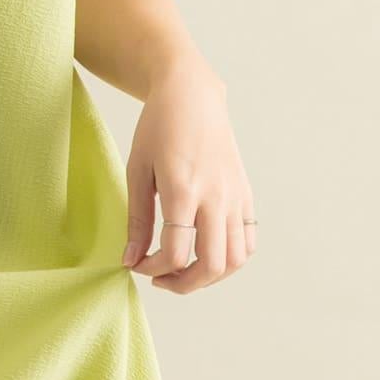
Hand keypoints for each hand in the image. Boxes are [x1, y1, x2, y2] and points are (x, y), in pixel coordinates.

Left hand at [122, 50, 254, 291]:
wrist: (192, 96)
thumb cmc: (158, 129)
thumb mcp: (137, 169)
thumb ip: (137, 219)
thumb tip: (131, 260)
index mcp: (183, 189)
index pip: (176, 252)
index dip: (153, 269)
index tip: (137, 265)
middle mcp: (216, 197)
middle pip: (212, 265)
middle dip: (183, 284)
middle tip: (160, 279)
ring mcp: (236, 197)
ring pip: (236, 260)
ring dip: (209, 277)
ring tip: (184, 270)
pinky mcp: (246, 195)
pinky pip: (248, 241)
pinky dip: (231, 258)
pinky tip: (206, 252)